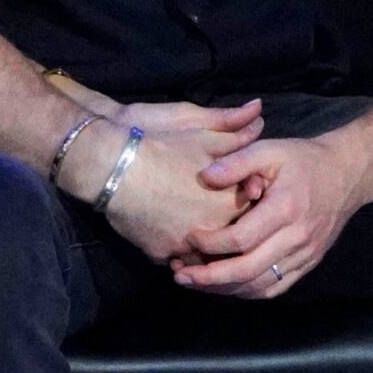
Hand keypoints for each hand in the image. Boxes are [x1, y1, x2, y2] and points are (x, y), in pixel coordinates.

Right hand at [79, 123, 257, 262]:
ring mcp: (185, 245)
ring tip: (204, 239)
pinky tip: (177, 247)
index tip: (243, 196)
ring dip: (207, 251)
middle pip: (233, 239)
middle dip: (232, 231)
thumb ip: (234, 128)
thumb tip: (259, 109)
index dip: (248, 203)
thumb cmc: (161, 146)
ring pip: (206, 258)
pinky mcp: (160, 254)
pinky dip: (179, 257)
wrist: (113, 166)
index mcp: (228, 201)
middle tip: (229, 223)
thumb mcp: (201, 132)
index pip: (254, 212)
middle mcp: (212, 229)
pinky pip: (176, 263)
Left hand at [172, 131, 372, 298]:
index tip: (188, 238)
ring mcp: (305, 254)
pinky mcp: (308, 263)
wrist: (347, 174)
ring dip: (224, 289)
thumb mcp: (270, 149)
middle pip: (247, 270)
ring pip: (260, 285)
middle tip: (179, 274)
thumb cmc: (303, 160)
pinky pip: (275, 287)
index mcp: (285, 208)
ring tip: (194, 282)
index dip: (210, 244)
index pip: (241, 239)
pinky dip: (247, 291)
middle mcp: (297, 237)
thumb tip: (205, 176)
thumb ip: (236, 162)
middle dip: (208, 277)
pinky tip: (224, 286)